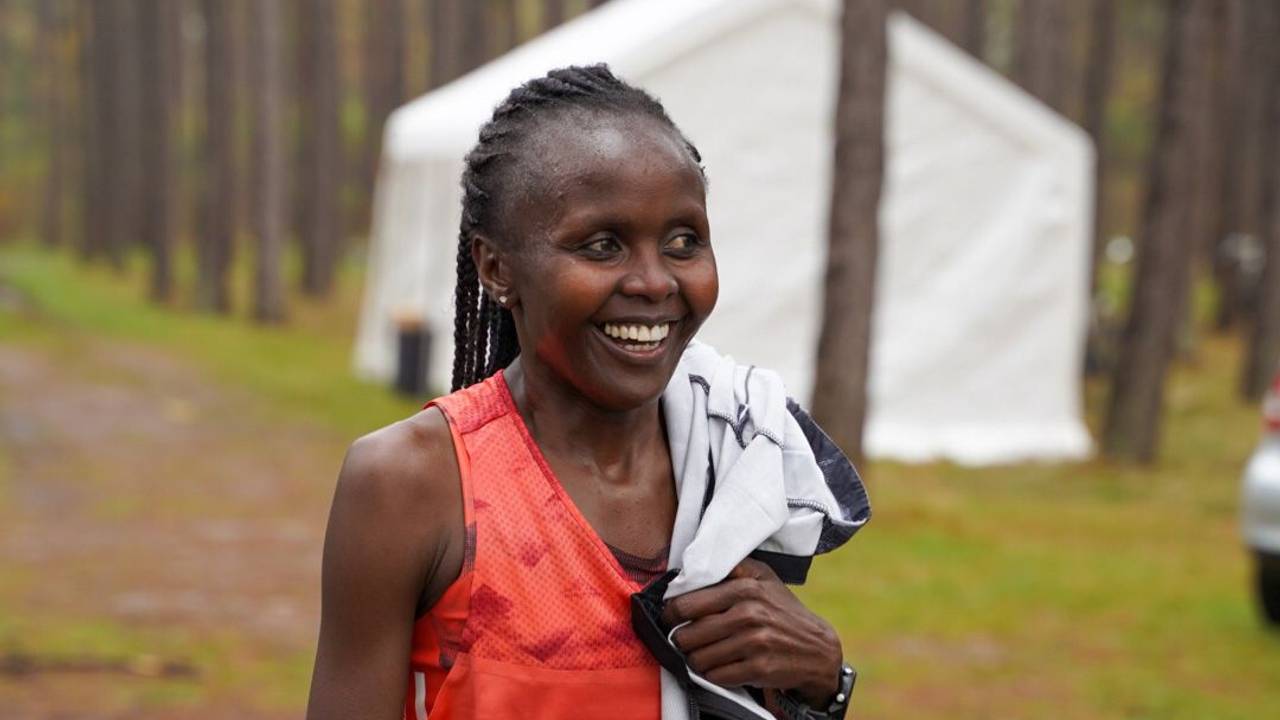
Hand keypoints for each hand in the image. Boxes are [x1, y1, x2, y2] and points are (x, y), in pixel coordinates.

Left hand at [661, 558, 842, 706]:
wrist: (817, 648)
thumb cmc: (783, 611)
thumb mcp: (763, 577)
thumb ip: (731, 566)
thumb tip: (692, 568)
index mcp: (744, 588)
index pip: (686, 604)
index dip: (670, 614)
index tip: (669, 618)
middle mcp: (749, 614)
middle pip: (687, 634)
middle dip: (681, 640)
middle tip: (686, 640)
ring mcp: (754, 643)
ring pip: (698, 658)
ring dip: (696, 659)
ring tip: (703, 653)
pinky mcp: (759, 669)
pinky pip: (716, 676)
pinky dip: (713, 674)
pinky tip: (721, 666)